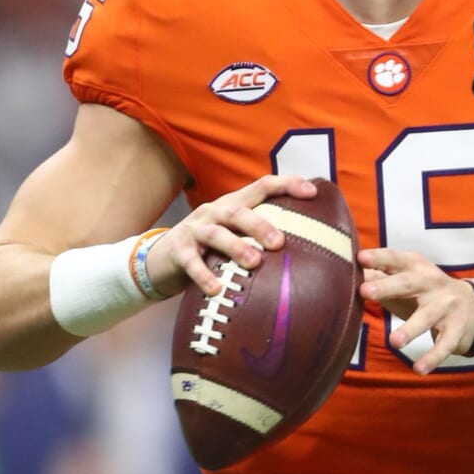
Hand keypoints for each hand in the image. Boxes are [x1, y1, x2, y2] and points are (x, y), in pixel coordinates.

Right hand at [147, 175, 315, 297]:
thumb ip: (260, 236)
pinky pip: (192, 262)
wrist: (161, 258)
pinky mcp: (178, 250)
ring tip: (254, 262)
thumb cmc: (210, 247)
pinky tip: (217, 289)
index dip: (287, 184)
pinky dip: (204, 276)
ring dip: (236, 247)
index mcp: (233, 204)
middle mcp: (214, 211)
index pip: (262, 186)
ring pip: (217, 234)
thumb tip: (306, 249)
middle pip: (239, 212)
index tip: (312, 192)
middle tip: (280, 242)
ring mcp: (195, 229)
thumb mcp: (234, 234)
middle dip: (260, 225)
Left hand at [359, 248, 473, 374]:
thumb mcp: (406, 280)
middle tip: (364, 291)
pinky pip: (444, 345)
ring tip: (394, 342)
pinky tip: (418, 369)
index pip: (395, 259)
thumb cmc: (426, 293)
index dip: (378, 258)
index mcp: (416, 266)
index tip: (360, 258)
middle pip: (408, 283)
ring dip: (410, 329)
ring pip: (427, 317)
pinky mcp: (457, 329)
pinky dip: (432, 357)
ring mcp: (446, 305)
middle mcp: (432, 282)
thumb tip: (345, 270)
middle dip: (387, 287)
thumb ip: (379, 275)